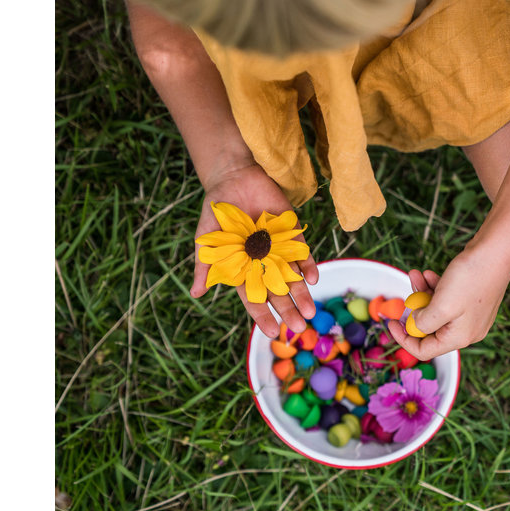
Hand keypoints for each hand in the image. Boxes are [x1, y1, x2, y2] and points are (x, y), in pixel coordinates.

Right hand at [190, 163, 317, 337]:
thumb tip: (196, 294)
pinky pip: (302, 252)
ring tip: (310, 312)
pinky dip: (307, 264)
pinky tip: (313, 278)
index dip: (263, 315)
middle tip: (298, 327)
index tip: (272, 332)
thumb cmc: (217, 212)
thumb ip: (205, 266)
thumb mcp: (207, 240)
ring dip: (302, 294)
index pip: (254, 297)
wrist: (234, 178)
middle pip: (277, 291)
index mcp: (243, 269)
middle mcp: (263, 263)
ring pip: (293, 276)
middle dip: (287, 309)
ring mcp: (279, 248)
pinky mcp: (291, 232)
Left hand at [387, 245, 509, 359]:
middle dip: (414, 308)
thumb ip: (424, 322)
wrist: (496, 251)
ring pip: (434, 309)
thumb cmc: (471, 278)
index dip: (403, 338)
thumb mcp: (441, 305)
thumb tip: (414, 325)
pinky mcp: (469, 299)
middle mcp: (465, 330)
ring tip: (415, 275)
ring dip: (421, 293)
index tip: (390, 322)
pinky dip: (433, 287)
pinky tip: (429, 273)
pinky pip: (444, 298)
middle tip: (407, 292)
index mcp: (459, 337)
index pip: (424, 350)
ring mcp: (468, 314)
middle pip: (428, 328)